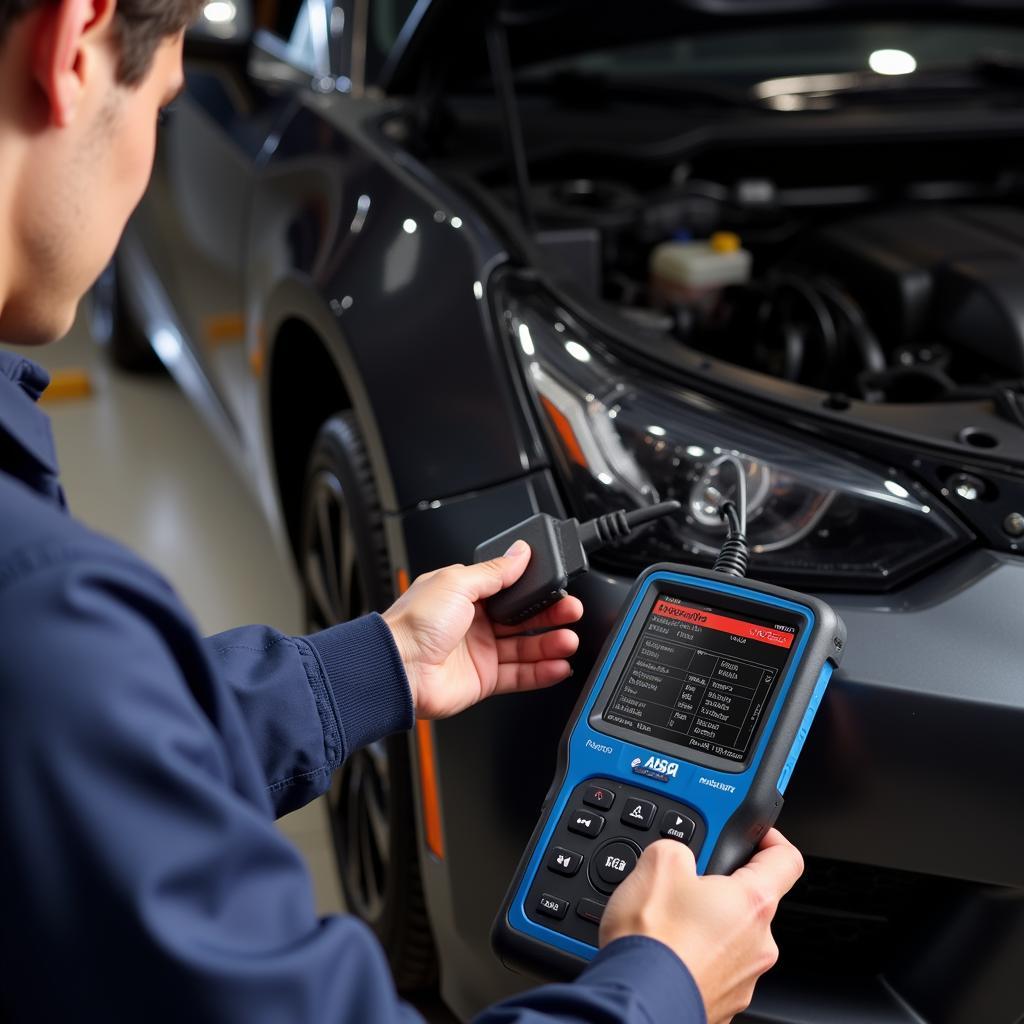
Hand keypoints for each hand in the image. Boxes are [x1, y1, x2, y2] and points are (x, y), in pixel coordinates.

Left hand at [381, 541, 582, 719]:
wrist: (398, 669)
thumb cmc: (413, 624)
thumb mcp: (457, 582)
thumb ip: (494, 571)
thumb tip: (519, 552)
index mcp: (465, 594)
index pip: (511, 589)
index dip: (535, 590)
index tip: (557, 588)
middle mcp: (474, 622)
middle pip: (523, 618)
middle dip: (550, 615)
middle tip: (571, 611)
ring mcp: (480, 651)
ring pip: (526, 647)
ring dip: (551, 643)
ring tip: (569, 639)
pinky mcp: (484, 679)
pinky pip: (520, 675)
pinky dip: (542, 672)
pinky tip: (559, 665)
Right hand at [599, 830, 802, 1023]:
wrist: (637, 1000)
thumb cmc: (654, 941)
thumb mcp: (658, 862)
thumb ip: (679, 847)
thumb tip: (677, 856)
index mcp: (753, 903)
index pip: (786, 859)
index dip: (770, 838)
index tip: (754, 834)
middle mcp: (759, 944)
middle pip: (749, 900)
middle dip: (719, 886)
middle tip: (684, 881)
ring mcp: (742, 978)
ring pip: (728, 935)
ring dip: (703, 923)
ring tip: (666, 921)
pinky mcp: (722, 1001)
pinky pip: (711, 965)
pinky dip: (692, 954)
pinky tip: (665, 949)